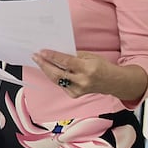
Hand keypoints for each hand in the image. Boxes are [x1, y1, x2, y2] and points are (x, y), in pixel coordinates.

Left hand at [31, 49, 147, 101]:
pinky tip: (48, 70)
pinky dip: (53, 77)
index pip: (66, 62)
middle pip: (58, 73)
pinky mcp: (75, 95)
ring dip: (46, 70)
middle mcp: (82, 81)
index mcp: (87, 69)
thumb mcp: (90, 56)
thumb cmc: (102, 67)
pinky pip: (60, 84)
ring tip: (39, 61)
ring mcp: (78, 90)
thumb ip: (74, 56)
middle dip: (44, 64)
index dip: (52, 57)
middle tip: (35, 56)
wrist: (113, 82)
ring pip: (57, 80)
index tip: (42, 52)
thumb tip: (57, 54)